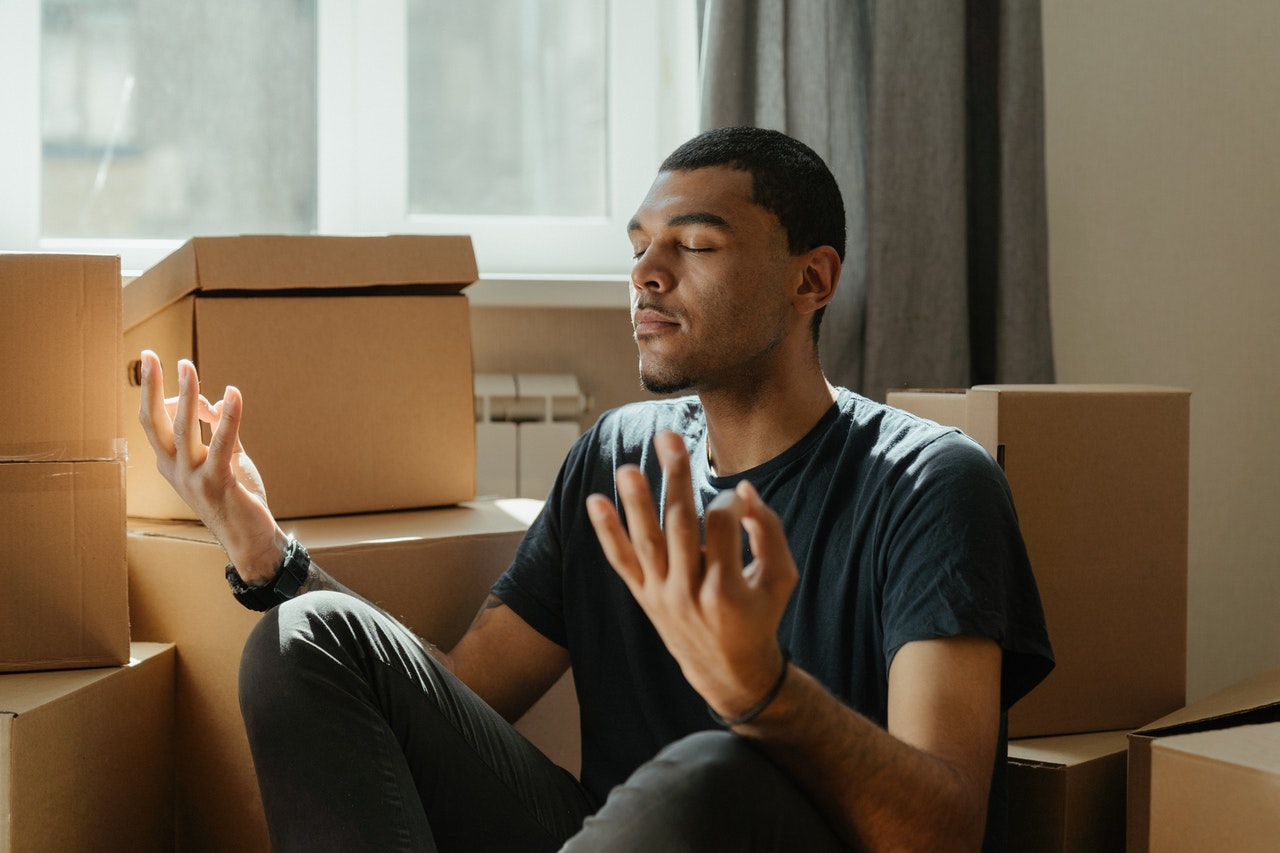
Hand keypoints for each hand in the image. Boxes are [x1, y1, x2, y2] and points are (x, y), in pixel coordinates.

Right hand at [137, 350, 285, 581]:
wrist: (249, 539)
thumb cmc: (236, 497)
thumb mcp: (225, 458)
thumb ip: (220, 429)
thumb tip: (216, 399)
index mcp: (170, 463)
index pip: (154, 421)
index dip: (156, 393)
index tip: (161, 365)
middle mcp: (174, 469)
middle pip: (155, 421)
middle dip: (150, 386)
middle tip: (149, 354)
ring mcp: (193, 477)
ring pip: (184, 428)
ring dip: (186, 394)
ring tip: (187, 365)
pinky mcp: (218, 482)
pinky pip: (221, 443)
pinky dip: (228, 416)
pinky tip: (234, 394)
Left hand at [586, 431, 796, 720]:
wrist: (728, 669)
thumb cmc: (760, 615)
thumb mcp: (781, 578)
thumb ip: (769, 531)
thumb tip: (744, 490)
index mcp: (726, 589)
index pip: (720, 526)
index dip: (729, 503)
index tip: (737, 500)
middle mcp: (688, 592)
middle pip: (678, 525)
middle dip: (674, 478)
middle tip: (668, 438)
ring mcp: (661, 595)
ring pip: (646, 542)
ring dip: (635, 503)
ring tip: (627, 467)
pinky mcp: (644, 596)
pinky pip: (622, 562)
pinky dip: (607, 533)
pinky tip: (594, 502)